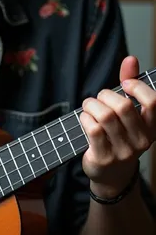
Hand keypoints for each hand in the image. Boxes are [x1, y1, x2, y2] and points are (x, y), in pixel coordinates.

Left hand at [79, 56, 155, 197]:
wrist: (112, 176)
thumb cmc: (119, 136)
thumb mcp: (129, 112)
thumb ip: (131, 84)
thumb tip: (131, 59)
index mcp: (152, 127)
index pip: (153, 102)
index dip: (136, 86)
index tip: (124, 84)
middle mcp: (142, 141)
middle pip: (123, 106)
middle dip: (105, 96)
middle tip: (99, 99)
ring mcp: (123, 152)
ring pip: (105, 116)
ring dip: (91, 105)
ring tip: (89, 107)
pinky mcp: (103, 158)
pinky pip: (92, 129)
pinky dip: (85, 118)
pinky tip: (85, 120)